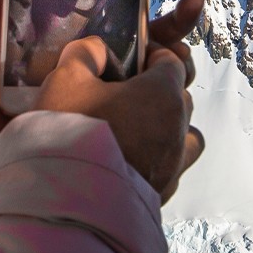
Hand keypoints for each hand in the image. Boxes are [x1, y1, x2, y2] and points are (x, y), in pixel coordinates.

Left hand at [0, 0, 206, 192]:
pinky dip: (161, 107)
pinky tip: (171, 99)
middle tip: (190, 4)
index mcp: (66, 24)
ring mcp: (93, 93)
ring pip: (152, 75)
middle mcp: (87, 57)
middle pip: (147, 34)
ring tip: (178, 52)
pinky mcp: (92, 126)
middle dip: (176, 18)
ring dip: (176, 59)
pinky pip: (138, 117)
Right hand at [36, 0, 205, 202]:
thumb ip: (85, 54)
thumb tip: (97, 49)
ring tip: (135, 129)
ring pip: (186, 136)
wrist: (67, 203)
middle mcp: (178, 129)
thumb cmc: (69, 132)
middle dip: (159, 89)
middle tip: (123, 92)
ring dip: (168, 127)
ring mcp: (174, 165)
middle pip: (180, 97)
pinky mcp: (163, 195)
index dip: (151, 55)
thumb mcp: (66, 80)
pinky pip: (172, 168)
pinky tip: (129, 161)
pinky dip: (158, 159)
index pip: (171, 62)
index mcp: (163, 94)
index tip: (129, 60)